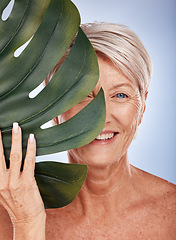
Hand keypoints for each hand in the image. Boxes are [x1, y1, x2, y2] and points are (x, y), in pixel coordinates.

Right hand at [0, 123, 45, 238]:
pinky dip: (30, 149)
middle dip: (1, 138)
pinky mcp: (27, 183)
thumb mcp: (4, 191)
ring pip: (14, 156)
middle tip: (4, 125)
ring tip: (17, 127)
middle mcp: (2, 182)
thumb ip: (3, 177)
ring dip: (16, 139)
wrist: (28, 221)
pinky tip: (32, 139)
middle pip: (0, 155)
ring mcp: (14, 182)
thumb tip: (6, 160)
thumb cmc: (18, 205)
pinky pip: (29, 162)